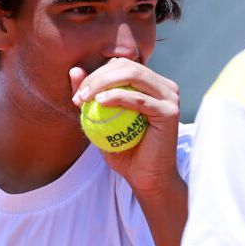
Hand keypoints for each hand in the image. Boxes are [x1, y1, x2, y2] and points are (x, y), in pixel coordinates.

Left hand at [69, 59, 182, 196]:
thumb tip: (74, 70)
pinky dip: (117, 97)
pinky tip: (100, 102)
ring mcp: (170, 97)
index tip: (79, 94)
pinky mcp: (170, 112)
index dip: (97, 74)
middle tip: (80, 96)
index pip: (122, 66)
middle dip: (98, 77)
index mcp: (152, 85)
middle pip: (127, 66)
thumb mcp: (100, 121)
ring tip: (86, 98)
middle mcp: (165, 86)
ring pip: (133, 75)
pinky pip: (139, 99)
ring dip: (103, 83)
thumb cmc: (125, 152)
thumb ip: (90, 95)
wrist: (146, 179)